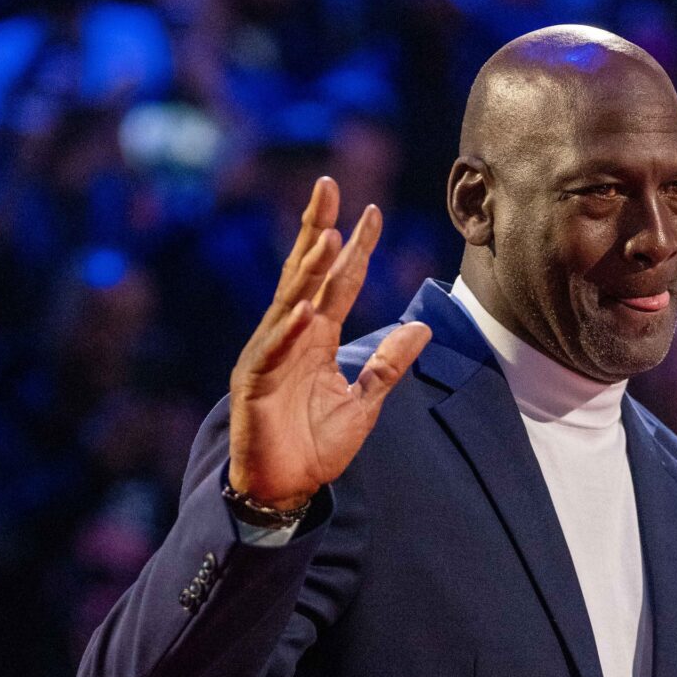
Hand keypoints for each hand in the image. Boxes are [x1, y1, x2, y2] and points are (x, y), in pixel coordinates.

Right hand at [227, 176, 431, 508]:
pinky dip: (288, 332)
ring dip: (309, 271)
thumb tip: (422, 327)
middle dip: (318, 230)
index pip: (338, 283)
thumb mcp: (365, 401)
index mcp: (316, 339)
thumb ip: (388, 365)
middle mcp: (291, 338)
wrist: (284, 488)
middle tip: (330, 187)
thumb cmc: (315, 445)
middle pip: (306, 274)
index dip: (354, 248)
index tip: (372, 212)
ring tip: (328, 236)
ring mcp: (269, 358)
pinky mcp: (254, 386)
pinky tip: (306, 310)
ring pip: (290, 304)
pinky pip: (273, 353)